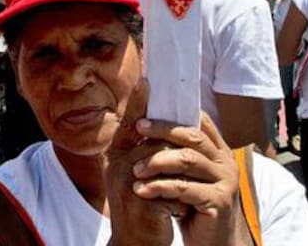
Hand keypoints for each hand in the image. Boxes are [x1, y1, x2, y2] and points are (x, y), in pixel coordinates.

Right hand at [104, 79, 177, 245]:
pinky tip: (185, 208)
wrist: (136, 244)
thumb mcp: (135, 172)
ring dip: (182, 172)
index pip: (128, 122)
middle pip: (155, 139)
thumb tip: (160, 116)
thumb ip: (142, 146)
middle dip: (175, 140)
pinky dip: (182, 198)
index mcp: (115, 155)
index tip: (148, 78)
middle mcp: (117, 166)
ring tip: (192, 181)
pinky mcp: (145, 205)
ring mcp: (129, 185)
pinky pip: (173, 188)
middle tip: (192, 132)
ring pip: (166, 160)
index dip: (137, 101)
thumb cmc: (141, 204)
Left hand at [131, 112, 252, 245]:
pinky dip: (160, 187)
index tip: (147, 115)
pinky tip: (142, 189)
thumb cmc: (196, 209)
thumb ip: (179, 155)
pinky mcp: (218, 202)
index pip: (200, 122)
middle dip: (163, 130)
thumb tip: (148, 127)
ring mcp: (225, 181)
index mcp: (220, 152)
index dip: (174, 116)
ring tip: (135, 169)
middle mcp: (226, 163)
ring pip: (188, 159)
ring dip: (157, 161)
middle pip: (193, 136)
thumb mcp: (188, 178)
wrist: (215, 245)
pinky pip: (185, 188)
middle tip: (138, 128)